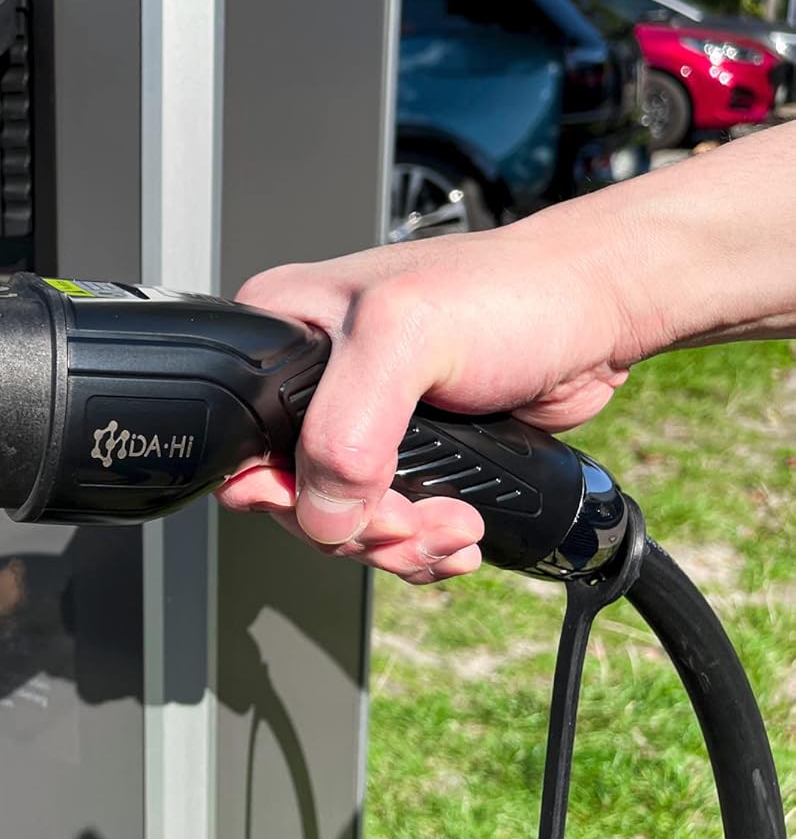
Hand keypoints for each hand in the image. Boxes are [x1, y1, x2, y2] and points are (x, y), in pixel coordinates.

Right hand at [217, 226, 640, 583]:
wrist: (594, 312)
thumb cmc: (509, 292)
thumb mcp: (406, 338)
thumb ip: (346, 428)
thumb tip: (320, 512)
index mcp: (282, 331)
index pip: (244, 440)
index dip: (289, 492)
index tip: (349, 505)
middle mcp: (312, 377)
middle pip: (294, 494)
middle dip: (359, 527)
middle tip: (413, 522)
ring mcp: (360, 418)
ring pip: (343, 519)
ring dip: (401, 544)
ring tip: (453, 528)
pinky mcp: (409, 452)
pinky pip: (388, 524)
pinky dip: (422, 545)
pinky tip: (455, 535)